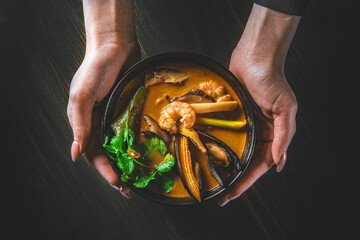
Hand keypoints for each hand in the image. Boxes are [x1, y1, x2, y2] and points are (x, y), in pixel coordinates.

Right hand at [67, 0, 138, 197]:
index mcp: (83, 121)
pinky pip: (130, 131)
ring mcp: (112, 116)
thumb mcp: (82, 96)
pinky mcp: (126, 109)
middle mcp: (97, 122)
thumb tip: (75, 155)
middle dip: (116, 172)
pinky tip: (143, 155)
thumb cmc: (95, 69)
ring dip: (126, 163)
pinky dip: (135, 144)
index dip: (104, 169)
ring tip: (137, 180)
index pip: (92, 153)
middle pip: (106, 154)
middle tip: (129, 190)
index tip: (117, 183)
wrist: (115, 46)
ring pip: (119, 146)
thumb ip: (79, 124)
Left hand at [218, 4, 298, 205]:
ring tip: (215, 183)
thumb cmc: (271, 80)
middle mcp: (260, 132)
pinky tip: (209, 157)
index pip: (262, 164)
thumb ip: (283, 135)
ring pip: (236, 152)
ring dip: (226, 168)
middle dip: (236, 180)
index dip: (248, 181)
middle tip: (222, 196)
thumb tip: (279, 163)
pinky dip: (219, 147)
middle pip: (247, 163)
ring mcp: (245, 125)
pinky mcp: (232, 116)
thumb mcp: (285, 108)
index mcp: (274, 134)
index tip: (234, 193)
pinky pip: (225, 135)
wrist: (253, 57)